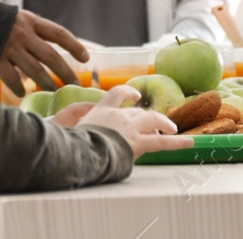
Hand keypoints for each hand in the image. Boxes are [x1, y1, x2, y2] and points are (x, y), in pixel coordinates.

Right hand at [0, 8, 89, 95]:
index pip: (59, 33)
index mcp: (30, 21)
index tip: (86, 58)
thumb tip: (47, 52)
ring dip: (48, 84)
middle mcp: (23, 34)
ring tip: (55, 92)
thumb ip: (31, 32)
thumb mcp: (16, 18)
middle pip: (51, 57)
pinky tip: (23, 94)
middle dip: (66, 72)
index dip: (74, 46)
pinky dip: (19, 88)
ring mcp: (10, 48)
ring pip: (36, 71)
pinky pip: (12, 78)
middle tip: (75, 84)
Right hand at [51, 85, 193, 157]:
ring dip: (165, 124)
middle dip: (150, 115)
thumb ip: (67, 128)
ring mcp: (130, 128)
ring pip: (154, 121)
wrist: (82, 150)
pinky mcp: (139, 143)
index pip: (115, 95)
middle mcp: (118, 116)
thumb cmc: (70, 143)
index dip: (126, 93)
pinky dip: (178, 141)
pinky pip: (163, 142)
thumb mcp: (67, 131)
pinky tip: (190, 142)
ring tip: (175, 130)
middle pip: (138, 111)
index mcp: (100, 111)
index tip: (134, 94)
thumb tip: (52, 131)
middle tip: (158, 121)